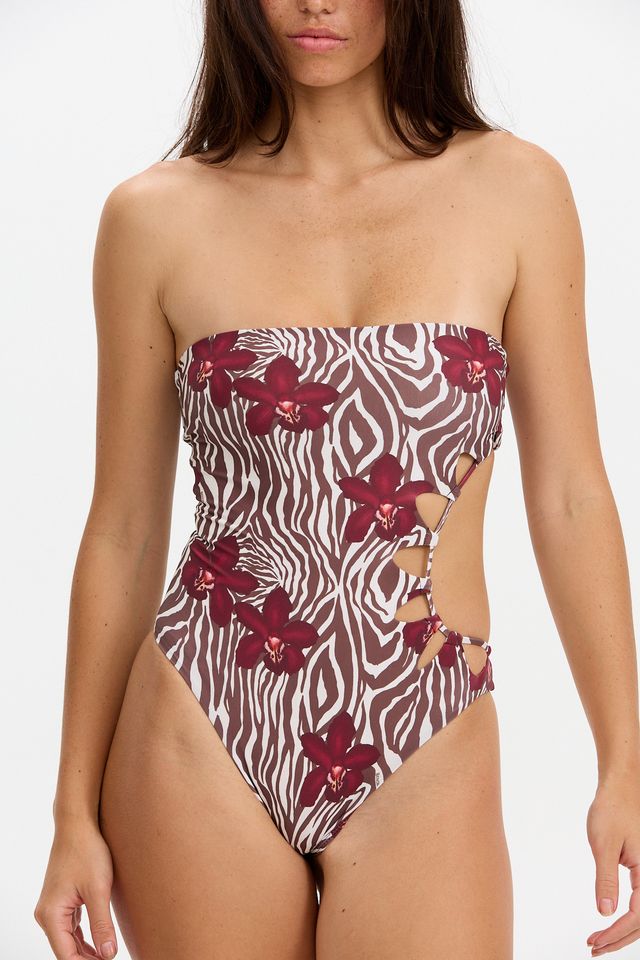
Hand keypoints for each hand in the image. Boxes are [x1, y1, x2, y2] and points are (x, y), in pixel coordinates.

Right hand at [34, 817, 117, 958]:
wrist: (78, 825)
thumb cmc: (87, 851)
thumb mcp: (99, 889)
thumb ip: (102, 925)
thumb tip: (107, 955)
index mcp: (51, 915)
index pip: (66, 956)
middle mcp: (47, 914)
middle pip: (66, 951)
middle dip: (87, 959)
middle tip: (110, 959)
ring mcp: (53, 908)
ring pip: (68, 940)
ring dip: (86, 951)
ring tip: (107, 955)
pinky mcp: (61, 901)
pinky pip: (70, 928)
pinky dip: (83, 938)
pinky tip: (99, 944)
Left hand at [586, 769, 639, 954]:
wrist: (621, 785)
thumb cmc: (612, 809)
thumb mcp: (603, 844)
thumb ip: (606, 880)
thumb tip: (605, 913)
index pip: (638, 916)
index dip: (617, 934)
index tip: (596, 942)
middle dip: (619, 938)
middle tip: (593, 948)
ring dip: (623, 930)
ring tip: (598, 939)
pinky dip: (626, 915)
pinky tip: (610, 920)